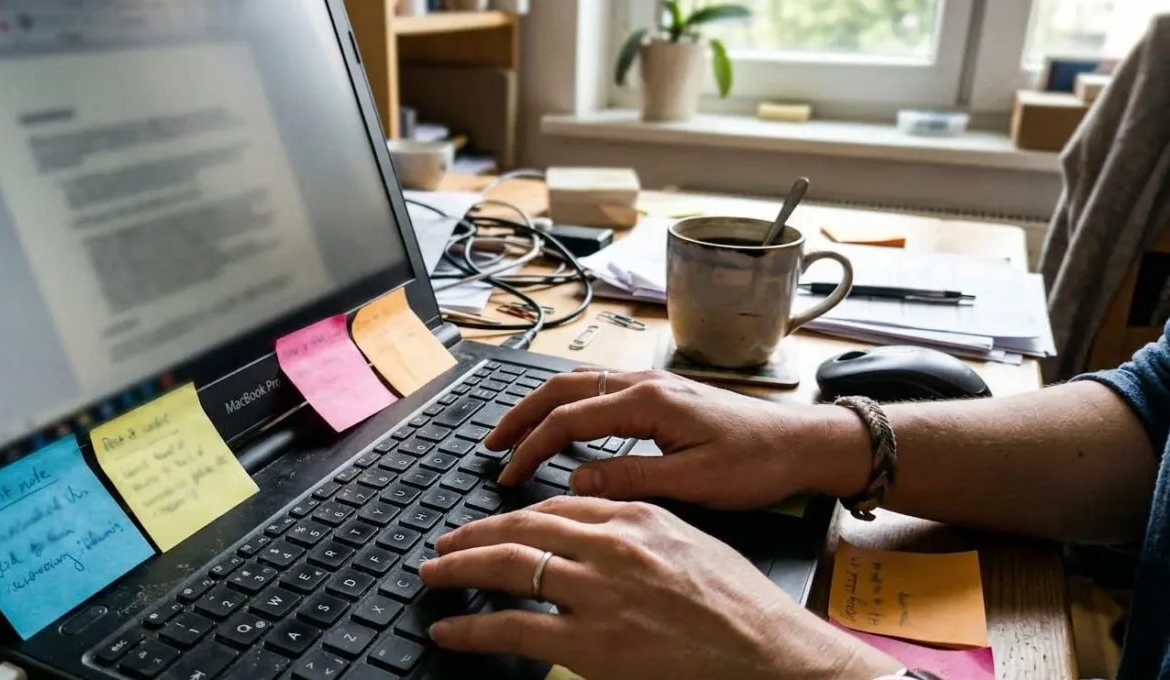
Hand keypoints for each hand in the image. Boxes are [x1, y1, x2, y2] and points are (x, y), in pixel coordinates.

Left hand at [420, 497, 899, 679]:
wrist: (768, 651)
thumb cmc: (740, 607)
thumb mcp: (691, 544)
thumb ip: (641, 530)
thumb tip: (603, 532)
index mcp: (636, 516)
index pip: (558, 504)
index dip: (515, 514)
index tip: (495, 522)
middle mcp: (610, 544)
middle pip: (521, 527)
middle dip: (473, 534)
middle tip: (444, 544)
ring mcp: (596, 590)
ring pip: (506, 565)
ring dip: (459, 569)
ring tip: (433, 573)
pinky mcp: (589, 640)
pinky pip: (511, 626)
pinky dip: (471, 626)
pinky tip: (450, 627)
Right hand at [488, 370, 866, 509]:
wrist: (803, 442)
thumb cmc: (758, 463)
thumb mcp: (693, 482)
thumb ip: (631, 478)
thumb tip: (576, 481)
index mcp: (648, 402)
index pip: (568, 419)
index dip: (531, 447)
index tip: (507, 474)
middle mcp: (646, 383)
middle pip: (563, 389)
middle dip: (520, 415)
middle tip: (490, 444)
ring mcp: (654, 385)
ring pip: (580, 384)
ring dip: (541, 406)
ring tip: (513, 431)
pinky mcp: (663, 394)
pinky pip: (601, 390)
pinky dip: (568, 404)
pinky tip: (563, 423)